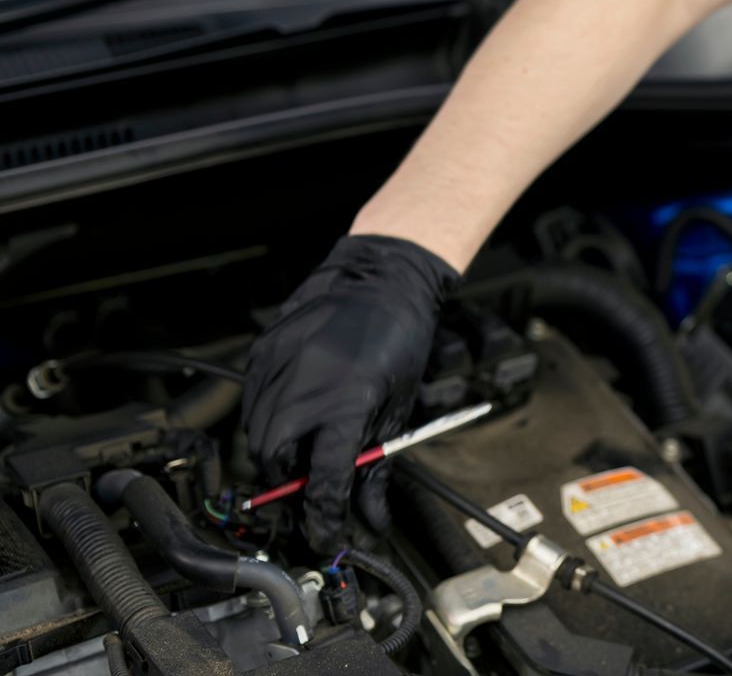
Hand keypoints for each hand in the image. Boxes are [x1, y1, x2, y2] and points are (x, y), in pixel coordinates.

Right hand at [242, 234, 458, 549]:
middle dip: (289, 488)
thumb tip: (370, 517)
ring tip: (303, 457)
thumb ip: (378, 466)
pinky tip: (291, 421)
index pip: (325, 479)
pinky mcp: (262, 353)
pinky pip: (251, 405)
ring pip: (256, 437)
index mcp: (348, 402)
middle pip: (276, 463)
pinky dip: (267, 424)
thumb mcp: (398, 406)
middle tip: (308, 498)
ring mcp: (277, 366)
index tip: (327, 535)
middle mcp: (306, 385)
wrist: (381, 278)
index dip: (324, 517)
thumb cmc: (399, 337)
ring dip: (276, 459)